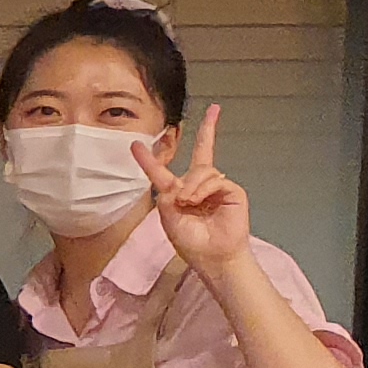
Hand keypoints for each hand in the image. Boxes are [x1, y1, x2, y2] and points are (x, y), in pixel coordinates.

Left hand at [135, 106, 251, 273]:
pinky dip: (202, 189)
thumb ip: (167, 195)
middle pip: (202, 152)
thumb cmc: (191, 242)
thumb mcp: (168, 217)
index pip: (163, 171)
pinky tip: (196, 200)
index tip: (135, 145)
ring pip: (202, 170)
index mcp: (178, 193)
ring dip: (191, 185)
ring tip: (187, 202)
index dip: (149, 159)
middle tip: (214, 110)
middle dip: (208, 130)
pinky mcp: (231, 191)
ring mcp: (216, 187)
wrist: (213, 256)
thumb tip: (180, 183)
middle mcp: (198, 186)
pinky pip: (214, 180)